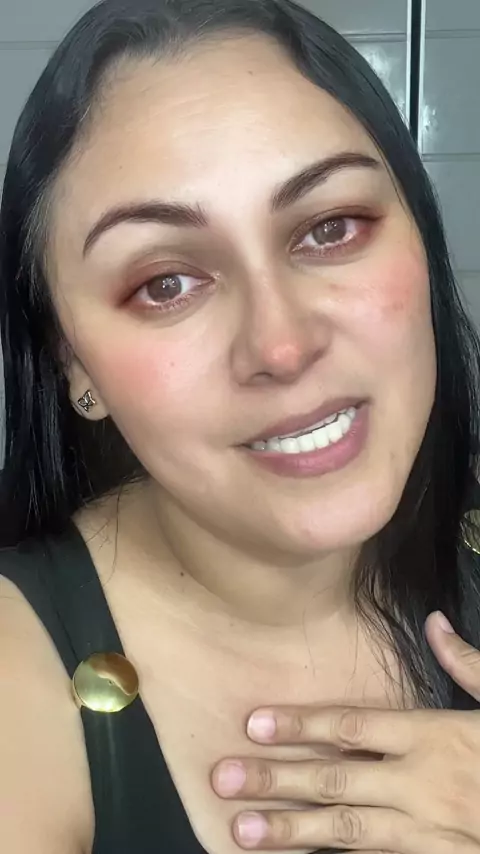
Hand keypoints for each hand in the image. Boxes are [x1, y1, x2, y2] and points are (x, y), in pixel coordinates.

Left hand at [211, 611, 479, 851]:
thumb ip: (470, 664)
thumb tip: (433, 622)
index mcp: (435, 736)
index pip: (353, 726)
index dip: (301, 725)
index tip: (254, 723)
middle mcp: (420, 785)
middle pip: (337, 780)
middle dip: (277, 779)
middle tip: (224, 778)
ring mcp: (426, 833)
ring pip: (348, 831)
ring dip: (293, 831)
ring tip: (242, 831)